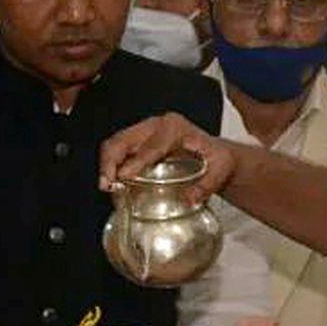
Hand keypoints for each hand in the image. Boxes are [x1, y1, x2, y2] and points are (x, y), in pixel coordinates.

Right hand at [99, 113, 235, 203]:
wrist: (215, 156)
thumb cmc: (217, 160)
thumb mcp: (220, 171)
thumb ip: (206, 186)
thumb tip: (188, 199)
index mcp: (175, 128)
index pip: (151, 145)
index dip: (136, 161)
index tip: (124, 176)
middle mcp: (156, 125)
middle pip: (124, 139)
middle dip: (110, 161)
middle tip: (106, 184)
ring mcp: (144, 132)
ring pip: (115, 143)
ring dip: (106, 165)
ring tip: (106, 186)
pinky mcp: (138, 142)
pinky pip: (117, 150)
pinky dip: (110, 166)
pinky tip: (111, 183)